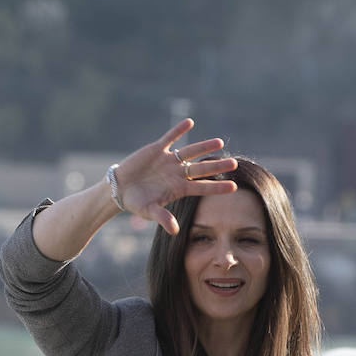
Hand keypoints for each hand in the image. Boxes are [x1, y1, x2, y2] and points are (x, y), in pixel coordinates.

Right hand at [114, 119, 236, 234]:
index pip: (202, 188)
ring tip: (219, 142)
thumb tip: (175, 231)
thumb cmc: (136, 202)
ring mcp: (169, 161)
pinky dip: (178, 130)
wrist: (121, 188)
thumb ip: (163, 218)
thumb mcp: (149, 211)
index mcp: (178, 189)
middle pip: (201, 169)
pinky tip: (190, 123)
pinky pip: (170, 138)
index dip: (217, 187)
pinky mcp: (157, 150)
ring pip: (190, 152)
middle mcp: (177, 174)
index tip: (234, 187)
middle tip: (234, 163)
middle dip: (217, 166)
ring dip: (204, 147)